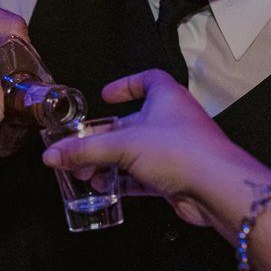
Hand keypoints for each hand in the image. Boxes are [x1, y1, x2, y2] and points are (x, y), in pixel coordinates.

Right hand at [41, 69, 270, 231]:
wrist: (216, 188)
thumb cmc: (180, 150)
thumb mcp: (124, 145)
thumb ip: (85, 150)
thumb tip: (53, 154)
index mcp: (166, 97)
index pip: (147, 80)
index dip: (126, 85)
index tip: (105, 95)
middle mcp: (171, 120)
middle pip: (131, 123)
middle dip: (103, 138)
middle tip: (77, 150)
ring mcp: (174, 149)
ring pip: (134, 153)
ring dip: (109, 163)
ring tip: (83, 175)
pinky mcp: (175, 176)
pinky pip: (142, 176)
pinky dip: (123, 181)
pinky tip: (103, 189)